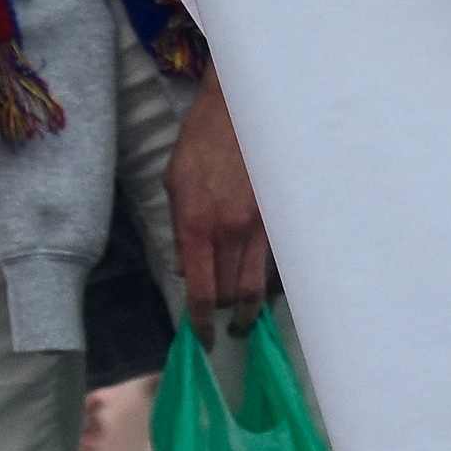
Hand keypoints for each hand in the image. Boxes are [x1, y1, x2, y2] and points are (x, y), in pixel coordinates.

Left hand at [170, 75, 275, 325]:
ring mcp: (257, 226)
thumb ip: (179, 231)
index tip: (201, 338)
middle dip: (222, 314)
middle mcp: (230, 232)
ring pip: (256, 285)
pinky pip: (269, 262)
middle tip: (217, 324)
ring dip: (246, 307)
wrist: (238, 112)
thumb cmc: (200, 143)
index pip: (201, 290)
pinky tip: (255, 285)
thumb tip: (183, 268)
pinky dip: (262, 280)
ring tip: (240, 317)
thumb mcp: (174, 185)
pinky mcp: (275, 218)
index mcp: (197, 225)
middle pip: (230, 294)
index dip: (201, 321)